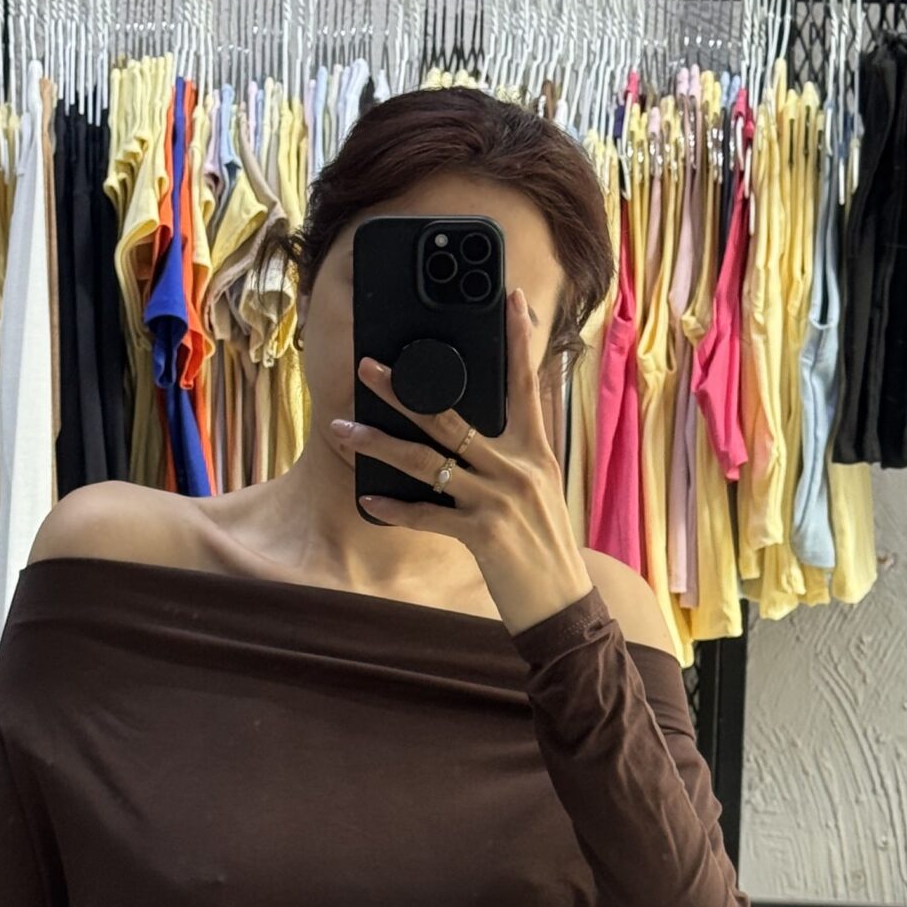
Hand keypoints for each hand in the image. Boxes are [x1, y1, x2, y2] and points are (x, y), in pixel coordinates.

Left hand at [331, 287, 595, 634]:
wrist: (564, 605)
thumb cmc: (544, 546)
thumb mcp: (540, 491)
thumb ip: (513, 456)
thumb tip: (477, 427)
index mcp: (535, 453)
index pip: (527, 385)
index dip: (519, 341)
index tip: (512, 300)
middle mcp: (517, 469)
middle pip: (452, 417)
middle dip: (405, 391)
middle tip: (369, 367)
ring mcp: (498, 501)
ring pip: (428, 461)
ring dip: (379, 444)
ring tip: (342, 431)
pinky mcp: (483, 536)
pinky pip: (426, 515)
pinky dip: (394, 507)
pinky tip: (368, 498)